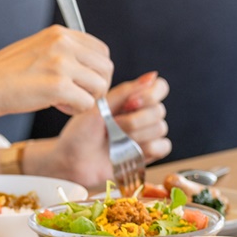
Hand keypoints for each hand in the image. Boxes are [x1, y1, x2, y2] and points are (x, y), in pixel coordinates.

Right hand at [0, 26, 112, 117]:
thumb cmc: (7, 72)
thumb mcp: (39, 49)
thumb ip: (65, 52)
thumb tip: (93, 66)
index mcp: (60, 33)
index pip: (101, 50)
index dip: (96, 70)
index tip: (81, 81)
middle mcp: (63, 43)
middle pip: (106, 68)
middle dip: (96, 86)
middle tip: (76, 94)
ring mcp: (61, 63)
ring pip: (100, 86)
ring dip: (87, 98)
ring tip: (64, 100)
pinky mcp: (58, 86)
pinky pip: (87, 103)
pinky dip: (75, 110)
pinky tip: (57, 106)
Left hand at [28, 73, 171, 185]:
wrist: (72, 161)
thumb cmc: (80, 132)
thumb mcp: (99, 107)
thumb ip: (126, 91)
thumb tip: (153, 75)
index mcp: (131, 100)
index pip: (160, 88)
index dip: (151, 94)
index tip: (131, 103)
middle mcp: (141, 115)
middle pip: (159, 110)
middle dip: (136, 119)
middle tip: (114, 125)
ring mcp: (146, 135)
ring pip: (160, 128)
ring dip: (137, 134)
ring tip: (116, 140)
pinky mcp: (148, 154)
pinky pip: (164, 146)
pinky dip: (149, 147)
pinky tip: (130, 151)